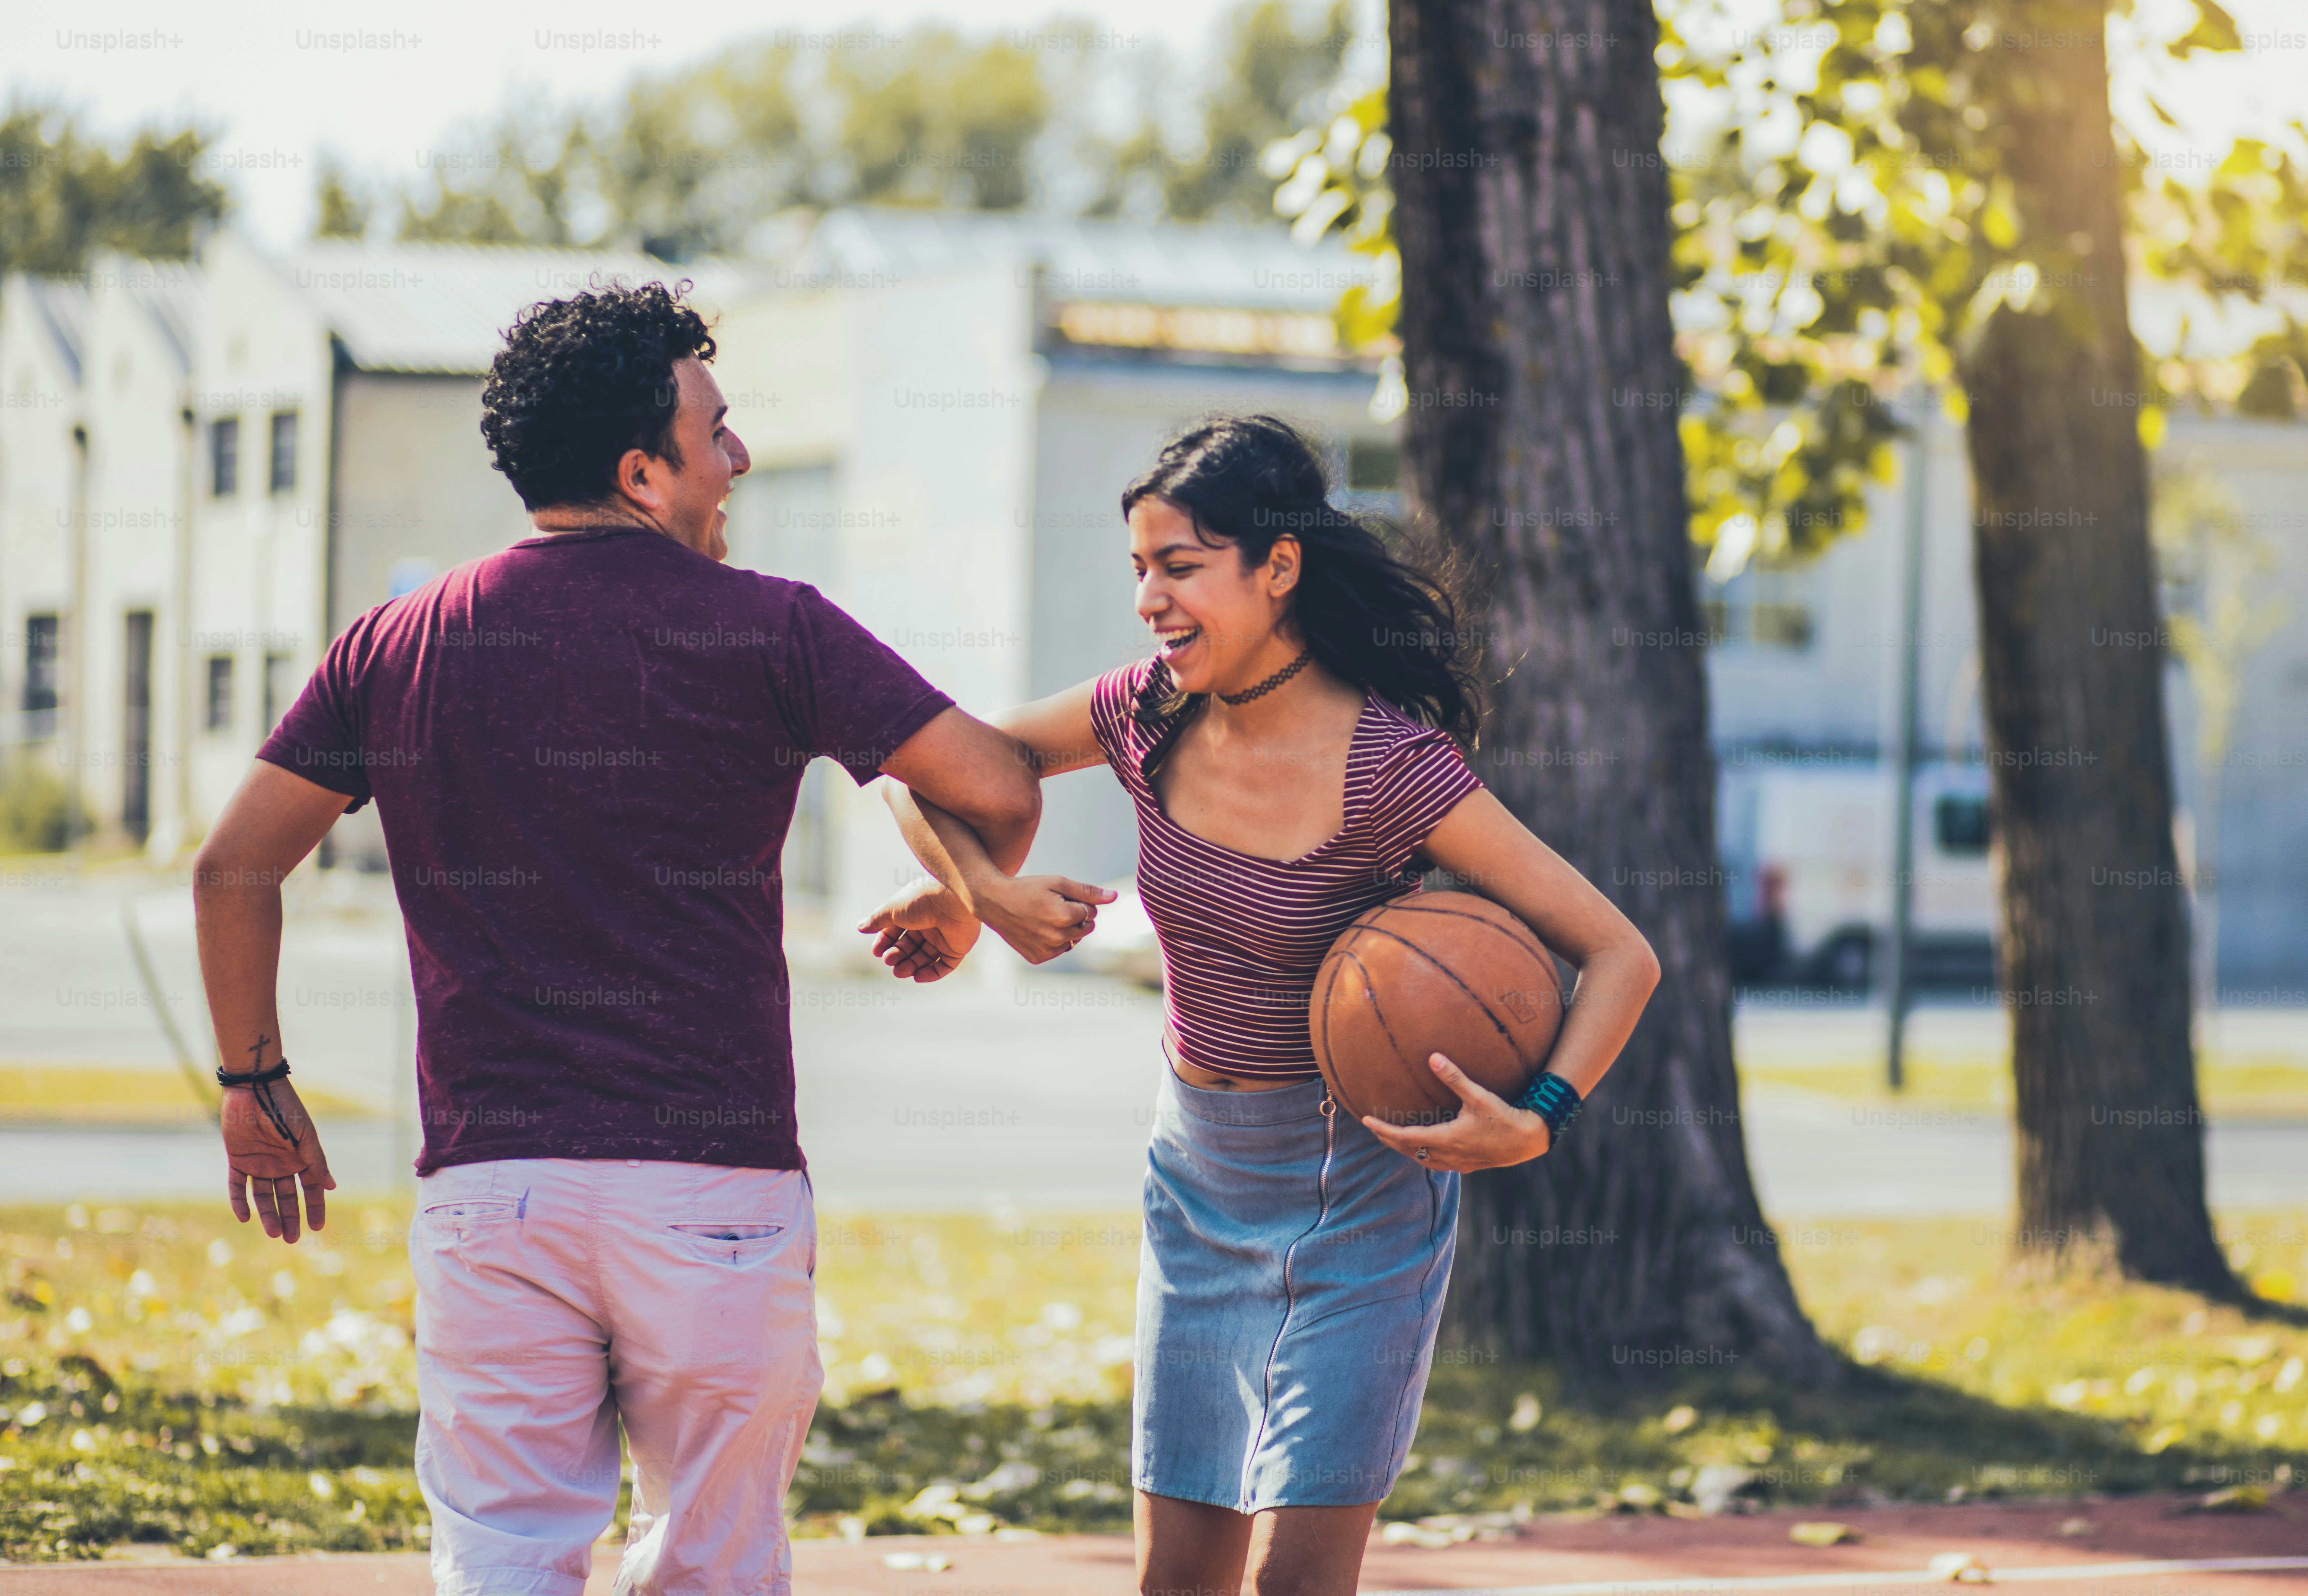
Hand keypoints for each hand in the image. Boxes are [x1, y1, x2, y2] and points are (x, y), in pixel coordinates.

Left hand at [222, 1080, 334, 1242]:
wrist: (254, 1087)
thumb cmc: (285, 1107)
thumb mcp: (305, 1136)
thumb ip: (316, 1161)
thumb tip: (332, 1187)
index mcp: (301, 1157)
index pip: (311, 1188)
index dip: (315, 1207)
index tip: (318, 1227)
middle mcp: (281, 1163)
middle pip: (287, 1197)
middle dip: (291, 1218)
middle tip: (291, 1239)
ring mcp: (259, 1163)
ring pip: (263, 1196)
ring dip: (268, 1214)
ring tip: (274, 1232)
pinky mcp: (238, 1159)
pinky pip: (237, 1185)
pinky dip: (239, 1201)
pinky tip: (244, 1217)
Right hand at [859, 877, 981, 981]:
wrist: (952, 900)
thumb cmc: (921, 900)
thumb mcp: (892, 910)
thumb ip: (877, 920)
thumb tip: (860, 927)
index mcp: (914, 912)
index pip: (896, 931)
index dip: (885, 942)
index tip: (877, 952)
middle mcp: (929, 924)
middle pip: (909, 946)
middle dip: (897, 955)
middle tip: (889, 961)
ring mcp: (944, 937)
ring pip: (924, 957)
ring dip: (910, 966)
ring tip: (899, 972)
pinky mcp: (957, 948)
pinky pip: (944, 966)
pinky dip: (931, 973)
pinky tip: (917, 977)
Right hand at [978, 875, 1117, 963]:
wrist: (994, 902)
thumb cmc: (1028, 888)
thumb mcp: (1058, 883)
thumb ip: (1087, 891)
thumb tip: (1114, 896)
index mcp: (1063, 917)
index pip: (1090, 912)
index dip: (1078, 902)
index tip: (1059, 898)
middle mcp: (1056, 938)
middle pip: (1085, 928)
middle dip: (1076, 917)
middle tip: (1053, 907)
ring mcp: (1046, 950)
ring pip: (1073, 940)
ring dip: (1066, 930)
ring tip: (1045, 917)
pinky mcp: (1037, 958)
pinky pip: (1058, 950)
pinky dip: (1054, 940)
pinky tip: (1038, 929)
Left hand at [1360, 1053, 1553, 1172]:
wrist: (1528, 1140)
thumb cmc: (1504, 1117)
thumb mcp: (1479, 1095)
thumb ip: (1455, 1077)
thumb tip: (1433, 1057)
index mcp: (1446, 1138)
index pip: (1405, 1138)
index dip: (1383, 1130)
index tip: (1365, 1121)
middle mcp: (1448, 1155)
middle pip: (1409, 1151)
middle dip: (1389, 1140)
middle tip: (1374, 1128)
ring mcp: (1458, 1162)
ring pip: (1422, 1159)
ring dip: (1405, 1149)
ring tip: (1393, 1137)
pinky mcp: (1467, 1165)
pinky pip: (1437, 1163)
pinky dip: (1423, 1154)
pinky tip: (1425, 1147)